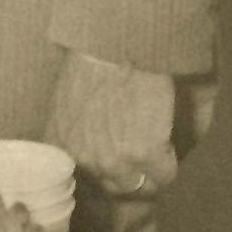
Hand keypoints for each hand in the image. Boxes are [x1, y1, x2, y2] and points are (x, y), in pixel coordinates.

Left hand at [44, 52, 180, 198]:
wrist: (117, 43)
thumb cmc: (91, 61)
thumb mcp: (65, 100)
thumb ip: (71, 132)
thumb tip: (87, 150)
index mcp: (61, 147)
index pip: (80, 181)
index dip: (101, 173)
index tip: (113, 163)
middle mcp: (85, 161)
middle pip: (113, 188)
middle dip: (127, 174)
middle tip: (139, 156)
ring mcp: (115, 161)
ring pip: (141, 187)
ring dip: (150, 172)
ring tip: (156, 149)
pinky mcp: (146, 153)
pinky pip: (165, 175)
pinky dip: (170, 161)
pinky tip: (167, 141)